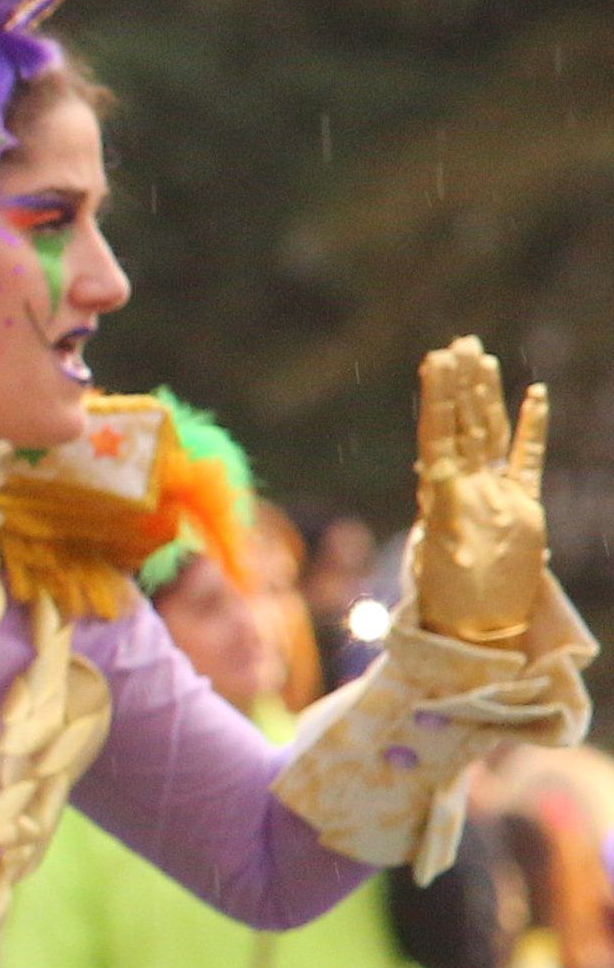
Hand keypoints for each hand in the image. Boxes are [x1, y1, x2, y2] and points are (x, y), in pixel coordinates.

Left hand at [411, 337, 551, 647]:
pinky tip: (534, 395)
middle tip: (458, 343)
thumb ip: (440, 514)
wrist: (480, 625)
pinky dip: (532, 427)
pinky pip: (527, 457)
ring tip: (479, 358)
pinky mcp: (523, 504)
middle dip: (459, 384)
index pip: (439, 434)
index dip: (438, 397)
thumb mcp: (442, 554)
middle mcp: (467, 486)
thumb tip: (433, 477)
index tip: (434, 360)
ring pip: (490, 433)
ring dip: (484, 397)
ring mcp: (495, 491)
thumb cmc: (453, 600)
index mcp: (443, 494)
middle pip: (463, 424)